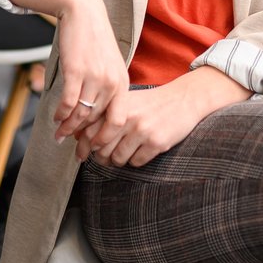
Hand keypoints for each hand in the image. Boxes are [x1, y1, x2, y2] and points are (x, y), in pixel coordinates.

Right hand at [51, 0, 127, 143]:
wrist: (84, 13)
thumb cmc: (95, 41)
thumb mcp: (110, 65)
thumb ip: (108, 88)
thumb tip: (97, 114)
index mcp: (122, 83)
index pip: (117, 121)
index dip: (105, 138)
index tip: (94, 148)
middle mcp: (111, 83)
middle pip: (96, 121)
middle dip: (84, 139)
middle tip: (74, 150)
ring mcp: (94, 77)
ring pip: (81, 114)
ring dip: (68, 127)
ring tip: (60, 135)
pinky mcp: (76, 71)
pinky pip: (68, 102)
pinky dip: (60, 114)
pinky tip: (55, 118)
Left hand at [77, 68, 250, 167]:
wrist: (183, 99)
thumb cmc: (151, 102)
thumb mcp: (126, 102)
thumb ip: (105, 115)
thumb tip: (79, 134)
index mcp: (117, 106)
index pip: (89, 131)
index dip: (83, 146)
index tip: (82, 153)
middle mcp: (127, 117)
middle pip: (101, 148)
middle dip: (100, 157)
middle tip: (103, 158)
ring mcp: (142, 131)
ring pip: (117, 158)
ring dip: (117, 161)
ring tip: (121, 155)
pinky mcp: (157, 143)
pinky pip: (136, 162)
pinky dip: (135, 161)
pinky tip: (139, 152)